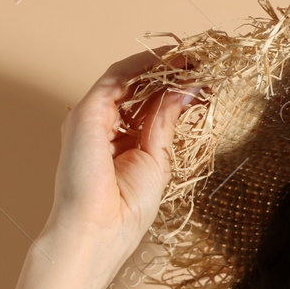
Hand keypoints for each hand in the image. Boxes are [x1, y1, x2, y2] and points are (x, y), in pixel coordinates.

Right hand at [43, 49, 200, 253]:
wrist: (99, 231)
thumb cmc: (126, 210)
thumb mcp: (157, 158)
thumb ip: (166, 122)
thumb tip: (187, 91)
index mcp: (119, 140)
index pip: (147, 104)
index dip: (174, 89)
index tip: (202, 78)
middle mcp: (103, 125)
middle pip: (137, 88)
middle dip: (168, 73)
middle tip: (200, 61)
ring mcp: (92, 118)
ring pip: (126, 79)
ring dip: (157, 65)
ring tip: (189, 57)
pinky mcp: (87, 114)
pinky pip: (115, 79)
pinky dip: (141, 66)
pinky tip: (167, 62)